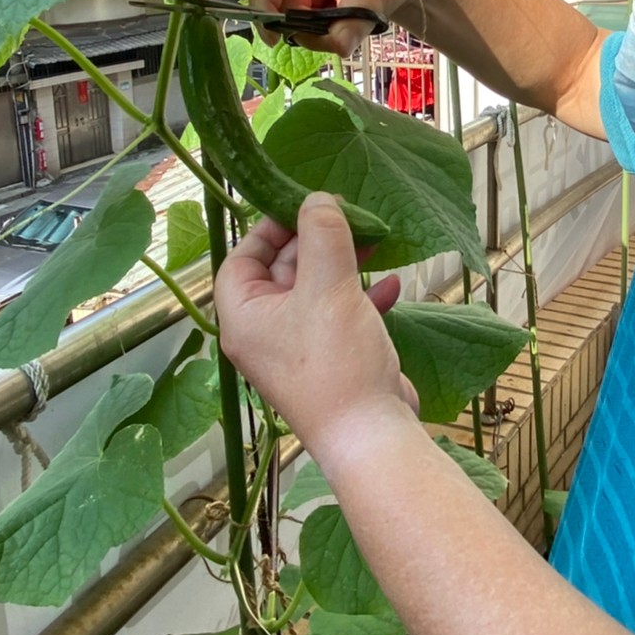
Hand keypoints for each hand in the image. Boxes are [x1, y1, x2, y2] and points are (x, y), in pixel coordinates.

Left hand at [215, 193, 418, 456]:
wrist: (371, 436)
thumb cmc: (336, 363)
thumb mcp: (328, 288)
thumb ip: (322, 236)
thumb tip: (318, 199)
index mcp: (245, 317)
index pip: (242, 259)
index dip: (268, 228)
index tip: (302, 205)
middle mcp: (265, 333)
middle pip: (281, 270)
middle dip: (315, 241)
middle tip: (347, 215)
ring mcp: (300, 348)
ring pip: (316, 291)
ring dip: (344, 264)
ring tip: (373, 240)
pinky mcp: (333, 359)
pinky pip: (342, 315)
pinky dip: (363, 296)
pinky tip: (391, 284)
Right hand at [249, 0, 417, 55]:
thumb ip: (353, 23)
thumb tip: (337, 47)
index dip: (262, 5)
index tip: (273, 38)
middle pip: (274, 0)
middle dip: (297, 25)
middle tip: (329, 36)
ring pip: (287, 16)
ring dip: (311, 31)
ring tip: (343, 28)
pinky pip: (300, 22)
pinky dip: (317, 31)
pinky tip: (338, 26)